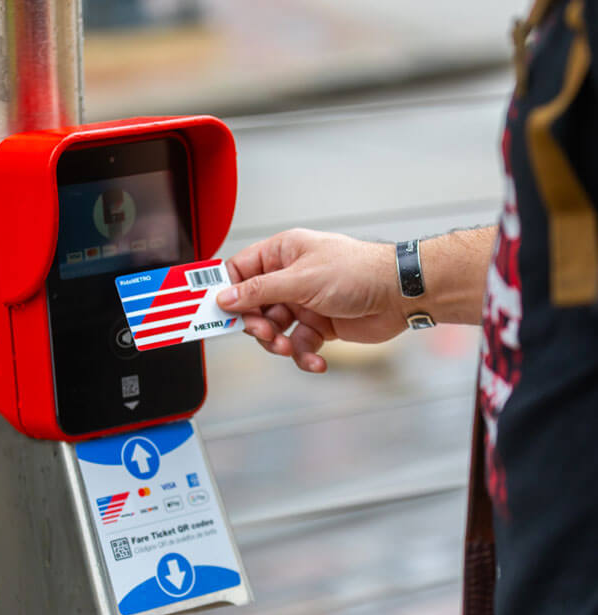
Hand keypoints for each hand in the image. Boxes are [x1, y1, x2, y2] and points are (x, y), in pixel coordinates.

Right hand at [216, 229, 406, 372]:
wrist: (400, 294)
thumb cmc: (357, 271)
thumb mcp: (301, 279)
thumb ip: (260, 291)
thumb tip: (226, 298)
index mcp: (282, 253)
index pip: (240, 271)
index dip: (226, 291)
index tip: (214, 311)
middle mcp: (289, 277)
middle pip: (252, 305)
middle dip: (255, 324)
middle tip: (263, 333)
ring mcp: (303, 302)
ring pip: (273, 329)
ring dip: (278, 342)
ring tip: (289, 347)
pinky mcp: (318, 325)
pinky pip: (298, 344)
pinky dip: (303, 356)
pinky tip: (315, 361)